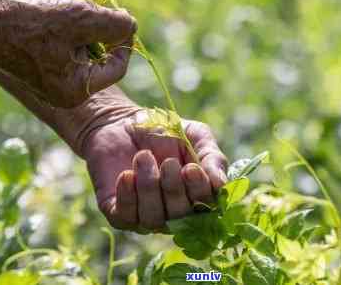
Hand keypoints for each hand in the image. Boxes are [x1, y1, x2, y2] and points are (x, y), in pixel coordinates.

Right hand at [0, 0, 136, 107]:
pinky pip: (57, 45)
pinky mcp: (33, 66)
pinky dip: (56, 23)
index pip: (118, 67)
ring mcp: (47, 81)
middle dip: (94, 24)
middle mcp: (63, 92)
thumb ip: (116, 24)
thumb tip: (131, 26)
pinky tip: (44, 1)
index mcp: (78, 89)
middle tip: (86, 2)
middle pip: (96, 55)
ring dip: (74, 18)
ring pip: (76, 45)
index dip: (124, 40)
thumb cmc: (31, 24)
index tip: (121, 15)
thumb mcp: (83, 18)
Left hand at [81, 106, 227, 232]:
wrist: (122, 121)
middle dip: (173, 188)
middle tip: (168, 162)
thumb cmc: (165, 130)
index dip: (199, 192)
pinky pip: (125, 217)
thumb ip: (212, 157)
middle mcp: (174, 213)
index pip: (205, 207)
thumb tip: (221, 184)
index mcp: (196, 196)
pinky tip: (126, 174)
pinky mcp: (118, 213)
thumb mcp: (196, 136)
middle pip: (180, 216)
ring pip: (153, 219)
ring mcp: (145, 217)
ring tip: (142, 157)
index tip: (191, 168)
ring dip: (149, 187)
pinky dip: (127, 196)